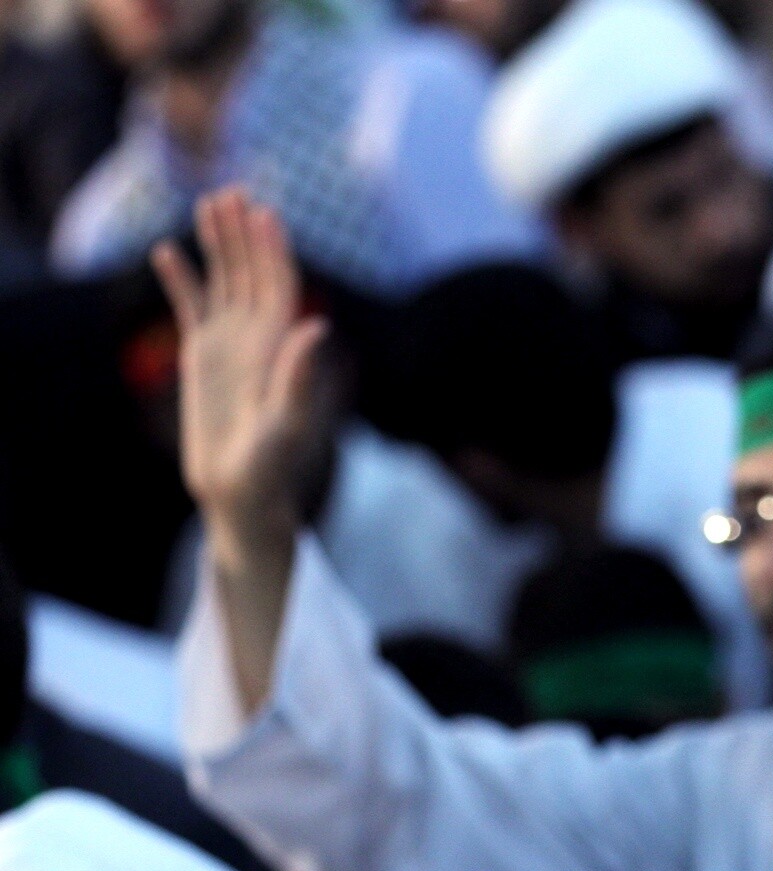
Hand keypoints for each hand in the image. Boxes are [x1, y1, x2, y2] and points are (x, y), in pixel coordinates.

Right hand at [152, 188, 325, 557]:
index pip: (280, 286)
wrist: (241, 489)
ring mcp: (231, 343)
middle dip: (244, 234)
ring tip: (206, 204)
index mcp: (281, 346)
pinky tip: (167, 251)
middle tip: (230, 192)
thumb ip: (300, 375)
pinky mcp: (204, 357)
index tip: (264, 213)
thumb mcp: (286, 420)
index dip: (274, 250)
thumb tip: (318, 327)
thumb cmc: (271, 464)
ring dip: (218, 244)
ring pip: (225, 281)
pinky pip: (192, 307)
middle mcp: (260, 337)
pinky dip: (182, 279)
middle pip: (253, 273)